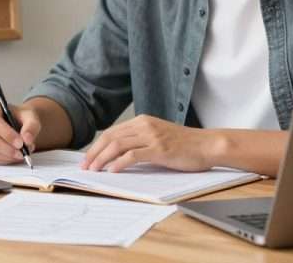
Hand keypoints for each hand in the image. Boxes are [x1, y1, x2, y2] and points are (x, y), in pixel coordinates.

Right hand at [0, 99, 40, 164]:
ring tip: (21, 154)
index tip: (21, 143)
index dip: (7, 134)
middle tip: (22, 153)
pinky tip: (12, 156)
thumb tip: (27, 139)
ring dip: (7, 156)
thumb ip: (31, 126)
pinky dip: (3, 160)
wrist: (15, 123)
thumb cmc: (20, 118)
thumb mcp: (30, 117)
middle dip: (8, 149)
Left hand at [80, 115, 218, 172]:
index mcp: (142, 121)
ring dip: (102, 158)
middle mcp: (144, 125)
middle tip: (84, 166)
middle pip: (110, 137)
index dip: (96, 146)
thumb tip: (117, 156)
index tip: (87, 158)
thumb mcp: (158, 137)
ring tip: (93, 170)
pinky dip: (118, 163)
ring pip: (117, 145)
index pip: (112, 132)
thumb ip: (140, 141)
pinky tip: (111, 171)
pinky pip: (132, 155)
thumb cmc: (184, 145)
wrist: (207, 145)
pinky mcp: (159, 149)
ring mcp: (152, 136)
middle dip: (94, 152)